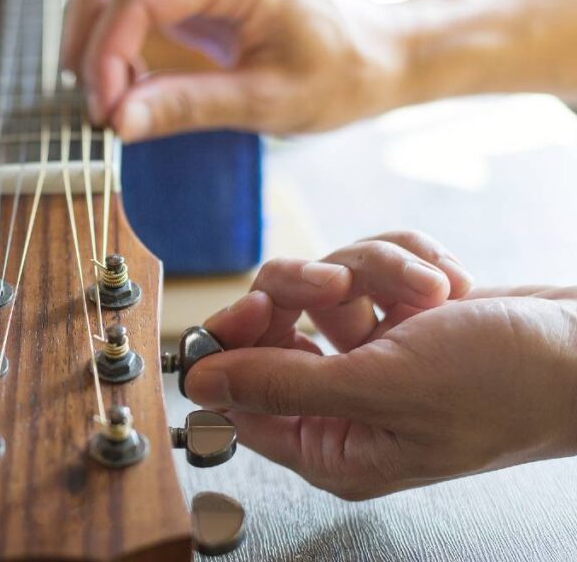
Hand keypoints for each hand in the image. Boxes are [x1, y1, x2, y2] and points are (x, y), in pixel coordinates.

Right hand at [61, 0, 405, 139]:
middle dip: (88, 47)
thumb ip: (190, 106)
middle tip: (99, 111)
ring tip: (110, 98)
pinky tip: (128, 80)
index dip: (105, 56)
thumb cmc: (340, 75)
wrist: (380, 52)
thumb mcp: (268, 102)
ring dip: (93, 39)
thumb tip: (119, 120)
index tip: (104, 113)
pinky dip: (113, 38)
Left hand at [184, 231, 576, 499]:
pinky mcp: (399, 314)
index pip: (239, 394)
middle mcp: (342, 399)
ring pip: (323, 281)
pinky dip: (408, 262)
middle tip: (339, 280)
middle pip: (271, 322)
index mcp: (330, 444)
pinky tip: (449, 285)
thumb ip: (282, 384)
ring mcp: (371, 352)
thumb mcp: (382, 386)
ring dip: (376, 270)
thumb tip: (200, 383)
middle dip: (311, 288)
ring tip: (431, 293)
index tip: (254, 309)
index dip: (233, 345)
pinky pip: (368, 264)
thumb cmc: (506, 385)